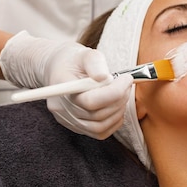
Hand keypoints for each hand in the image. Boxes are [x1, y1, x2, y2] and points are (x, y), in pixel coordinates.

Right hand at [0, 31, 131, 138]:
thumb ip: (95, 63)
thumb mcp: (85, 53)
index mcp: (62, 89)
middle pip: (96, 115)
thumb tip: (105, 78)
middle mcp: (62, 109)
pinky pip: (99, 132)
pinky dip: (114, 122)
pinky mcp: (76, 126)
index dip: (114, 92)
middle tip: (127, 84)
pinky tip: (117, 106)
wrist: (59, 69)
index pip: (89, 101)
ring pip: (99, 127)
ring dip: (118, 111)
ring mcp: (68, 120)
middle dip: (119, 99)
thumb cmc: (73, 61)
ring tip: (123, 93)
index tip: (126, 78)